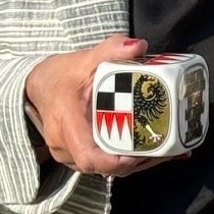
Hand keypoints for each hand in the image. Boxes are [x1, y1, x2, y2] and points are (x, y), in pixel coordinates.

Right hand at [23, 34, 163, 177]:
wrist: (41, 87)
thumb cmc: (61, 75)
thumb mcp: (85, 59)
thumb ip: (111, 49)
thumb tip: (140, 45)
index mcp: (66, 124)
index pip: (88, 157)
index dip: (116, 162)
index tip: (142, 154)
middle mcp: (65, 146)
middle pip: (105, 166)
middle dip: (140, 162)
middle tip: (172, 150)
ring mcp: (71, 155)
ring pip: (107, 168)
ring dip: (138, 163)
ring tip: (171, 152)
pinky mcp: (79, 155)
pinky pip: (105, 163)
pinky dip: (130, 159)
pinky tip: (156, 152)